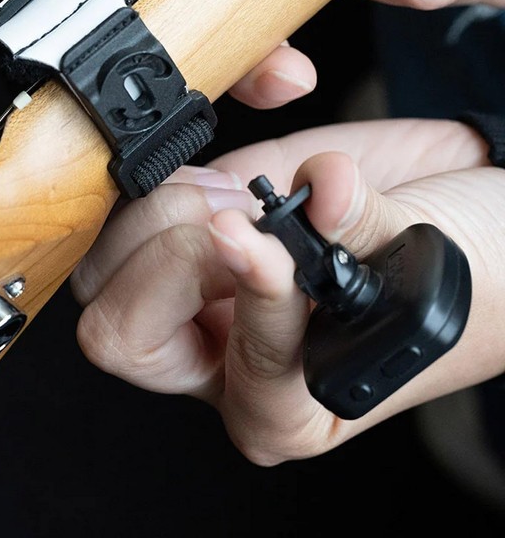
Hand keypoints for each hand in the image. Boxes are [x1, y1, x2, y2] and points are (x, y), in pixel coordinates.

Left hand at [71, 118, 504, 462]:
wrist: (464, 217)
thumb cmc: (464, 273)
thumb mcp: (426, 270)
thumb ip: (366, 229)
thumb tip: (322, 190)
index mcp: (283, 402)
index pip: (231, 373)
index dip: (246, 299)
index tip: (266, 241)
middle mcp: (220, 354)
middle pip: (121, 331)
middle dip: (176, 259)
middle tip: (244, 217)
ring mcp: (192, 287)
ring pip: (104, 266)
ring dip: (166, 212)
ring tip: (245, 197)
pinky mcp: (189, 220)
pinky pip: (132, 201)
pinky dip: (171, 167)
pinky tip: (236, 173)